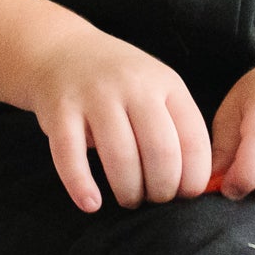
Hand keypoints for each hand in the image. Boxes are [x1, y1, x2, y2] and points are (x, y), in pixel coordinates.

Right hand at [18, 24, 209, 211]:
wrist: (60, 50)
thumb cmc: (118, 82)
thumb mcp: (155, 88)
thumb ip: (176, 127)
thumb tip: (194, 186)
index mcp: (166, 83)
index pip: (193, 140)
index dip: (194, 178)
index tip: (185, 195)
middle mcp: (133, 85)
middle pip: (160, 152)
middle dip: (162, 190)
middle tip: (154, 198)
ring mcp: (94, 96)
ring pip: (120, 157)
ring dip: (128, 192)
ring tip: (128, 198)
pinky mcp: (59, 110)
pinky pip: (70, 156)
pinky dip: (81, 186)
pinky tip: (91, 204)